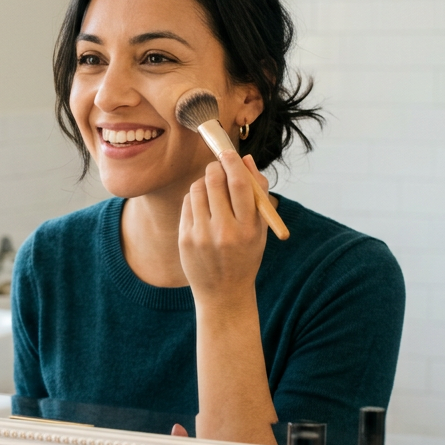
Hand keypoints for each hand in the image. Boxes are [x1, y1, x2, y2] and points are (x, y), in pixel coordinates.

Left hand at [178, 152, 268, 306]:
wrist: (223, 292)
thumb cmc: (246, 254)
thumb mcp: (260, 228)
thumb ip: (256, 192)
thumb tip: (246, 159)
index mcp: (248, 228)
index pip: (239, 185)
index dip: (232, 163)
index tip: (228, 152)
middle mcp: (224, 232)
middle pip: (214, 182)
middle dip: (215, 168)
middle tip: (218, 166)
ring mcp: (202, 236)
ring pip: (197, 189)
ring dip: (204, 182)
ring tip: (212, 190)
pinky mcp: (185, 239)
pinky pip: (187, 203)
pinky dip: (195, 198)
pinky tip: (203, 208)